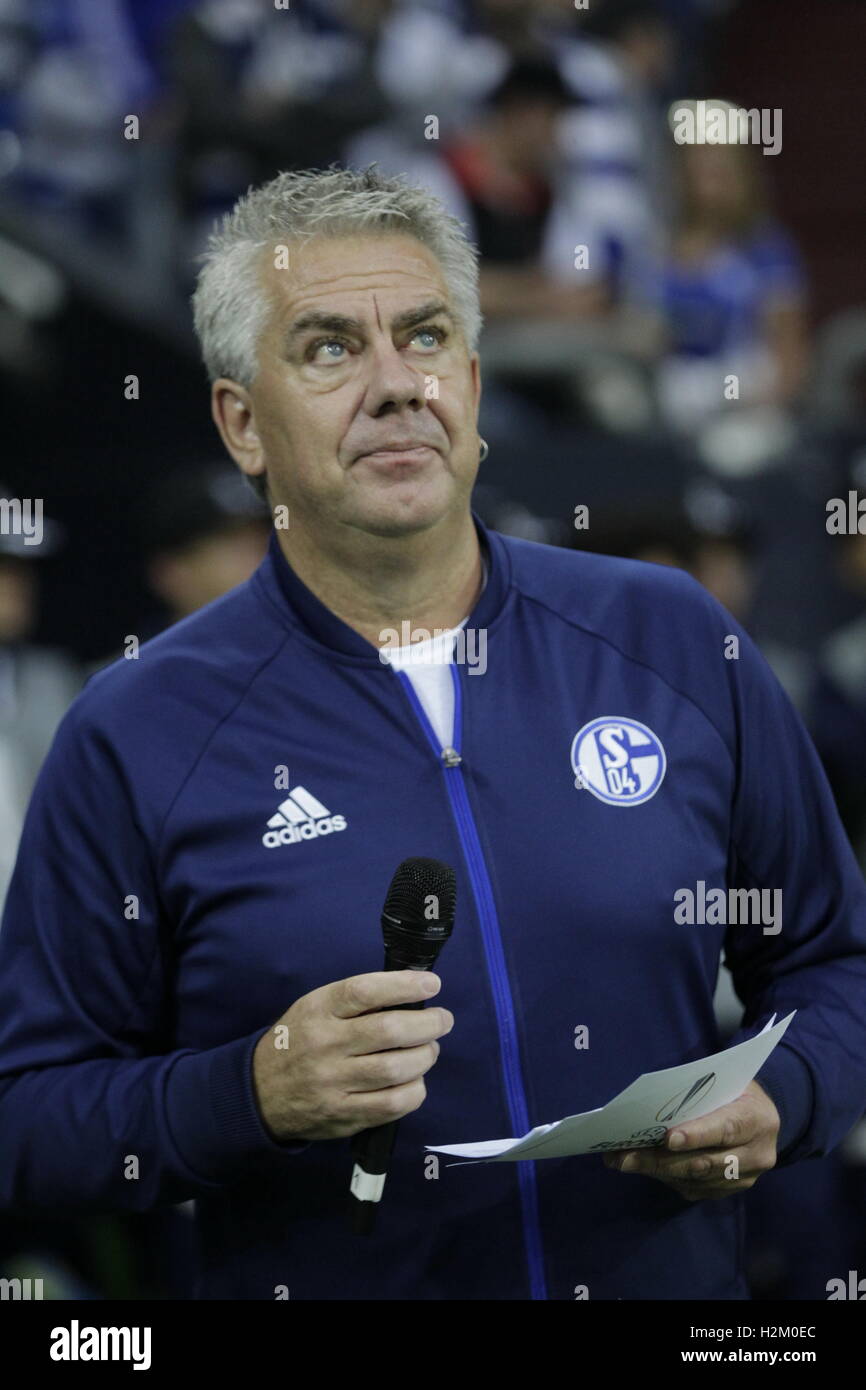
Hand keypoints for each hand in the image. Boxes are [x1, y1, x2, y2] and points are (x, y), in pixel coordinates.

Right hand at [252, 970, 453, 1141]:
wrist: (259, 1092)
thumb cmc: (299, 1041)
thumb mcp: (314, 1008)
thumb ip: (356, 1001)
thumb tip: (411, 993)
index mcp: (318, 1011)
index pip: (364, 991)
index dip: (404, 985)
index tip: (432, 984)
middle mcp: (325, 1045)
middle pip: (388, 1031)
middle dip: (428, 1023)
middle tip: (443, 1020)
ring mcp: (333, 1083)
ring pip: (395, 1069)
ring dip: (425, 1056)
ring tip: (429, 1049)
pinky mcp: (342, 1115)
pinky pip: (392, 1105)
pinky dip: (415, 1090)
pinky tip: (415, 1080)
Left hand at [602, 1081, 779, 1200]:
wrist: (762, 1119)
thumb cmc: (734, 1091)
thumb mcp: (724, 1082)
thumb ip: (697, 1094)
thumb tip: (650, 1105)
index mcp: (757, 1119)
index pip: (727, 1128)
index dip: (698, 1135)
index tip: (668, 1139)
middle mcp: (757, 1154)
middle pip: (705, 1162)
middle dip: (661, 1159)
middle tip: (625, 1156)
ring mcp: (745, 1178)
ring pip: (696, 1179)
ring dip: (657, 1171)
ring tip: (623, 1161)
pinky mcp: (729, 1191)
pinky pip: (694, 1189)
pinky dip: (666, 1178)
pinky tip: (642, 1167)